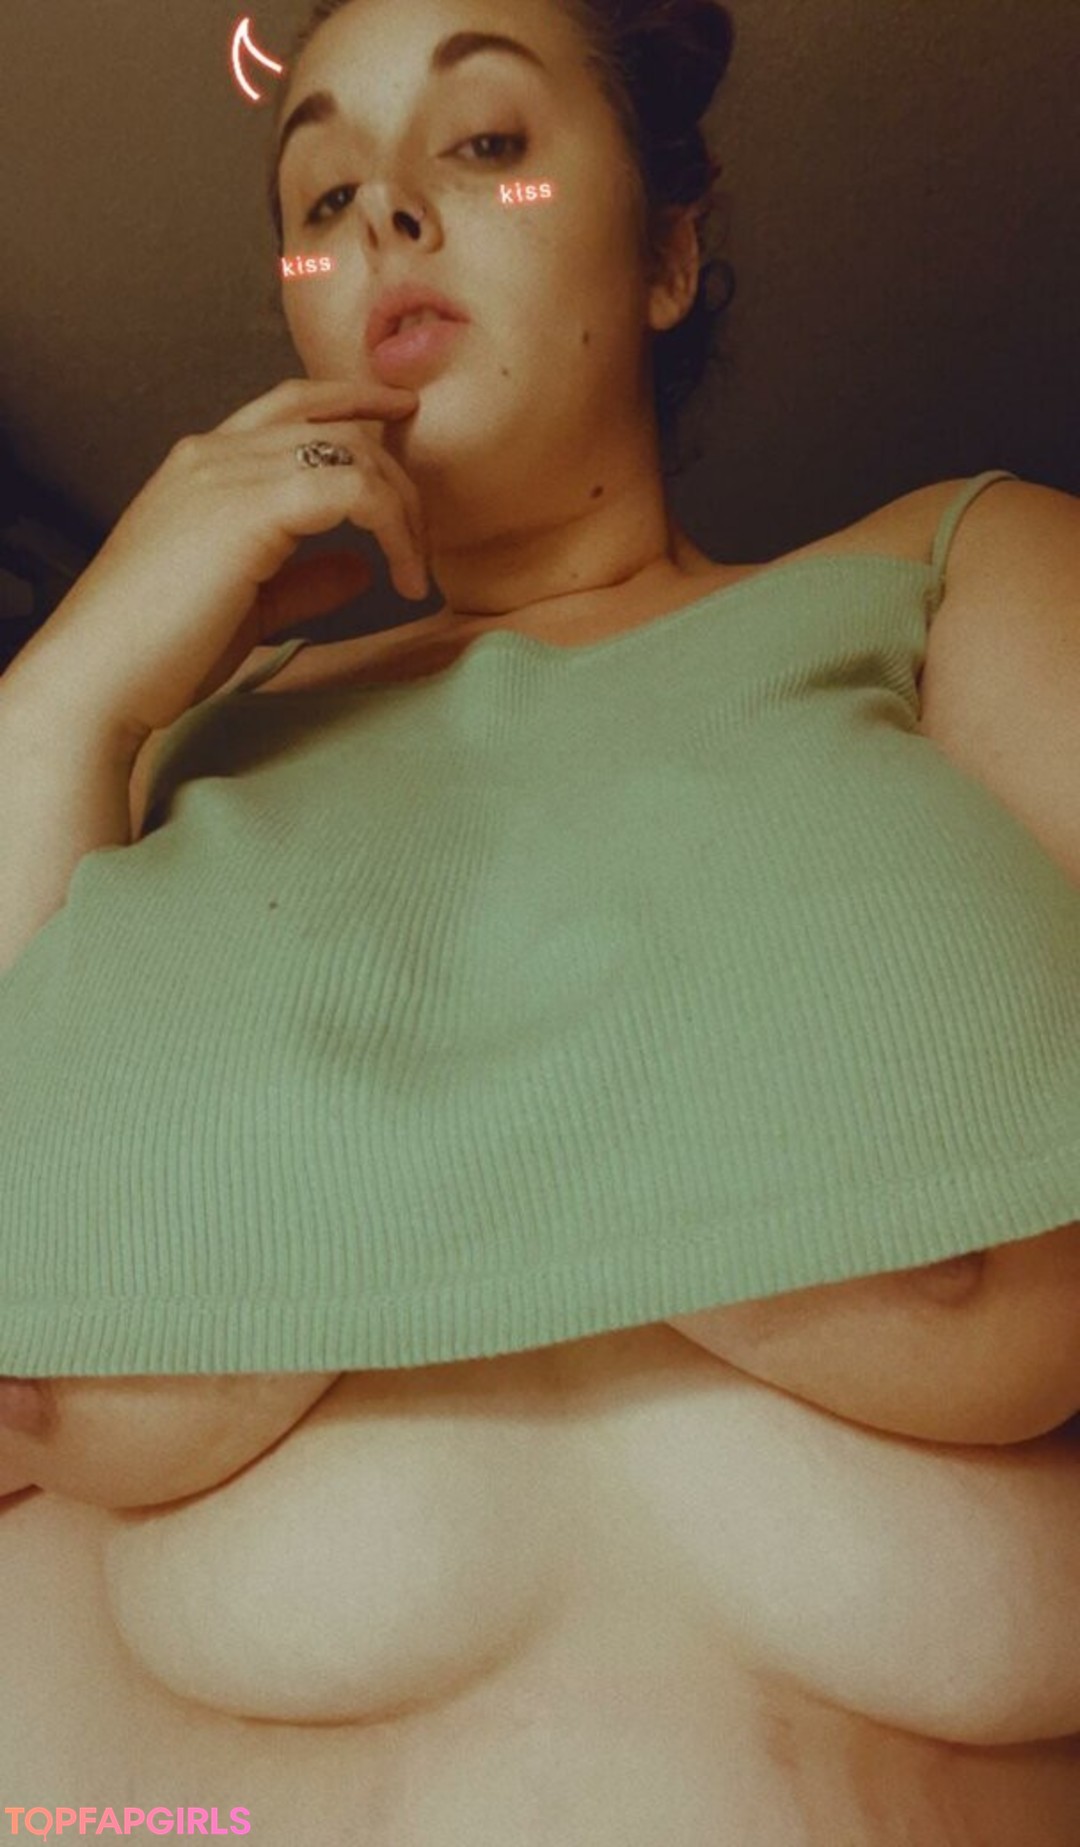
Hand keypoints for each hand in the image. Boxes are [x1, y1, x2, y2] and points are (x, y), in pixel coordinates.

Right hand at [18, 377, 426, 742]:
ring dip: (402, 508)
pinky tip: (403, 581)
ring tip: (416, 569)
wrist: (103, 675)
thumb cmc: (159, 652)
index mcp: (203, 464)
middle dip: (396, 471)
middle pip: (335, 423)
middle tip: (424, 534)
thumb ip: (302, 579)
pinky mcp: (252, 508)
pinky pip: (355, 492)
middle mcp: (214, 453)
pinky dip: (396, 532)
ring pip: (353, 451)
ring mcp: (229, 473)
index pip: (291, 404)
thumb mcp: (245, 605)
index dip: (353, 400)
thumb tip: (360, 568)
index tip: (401, 417)